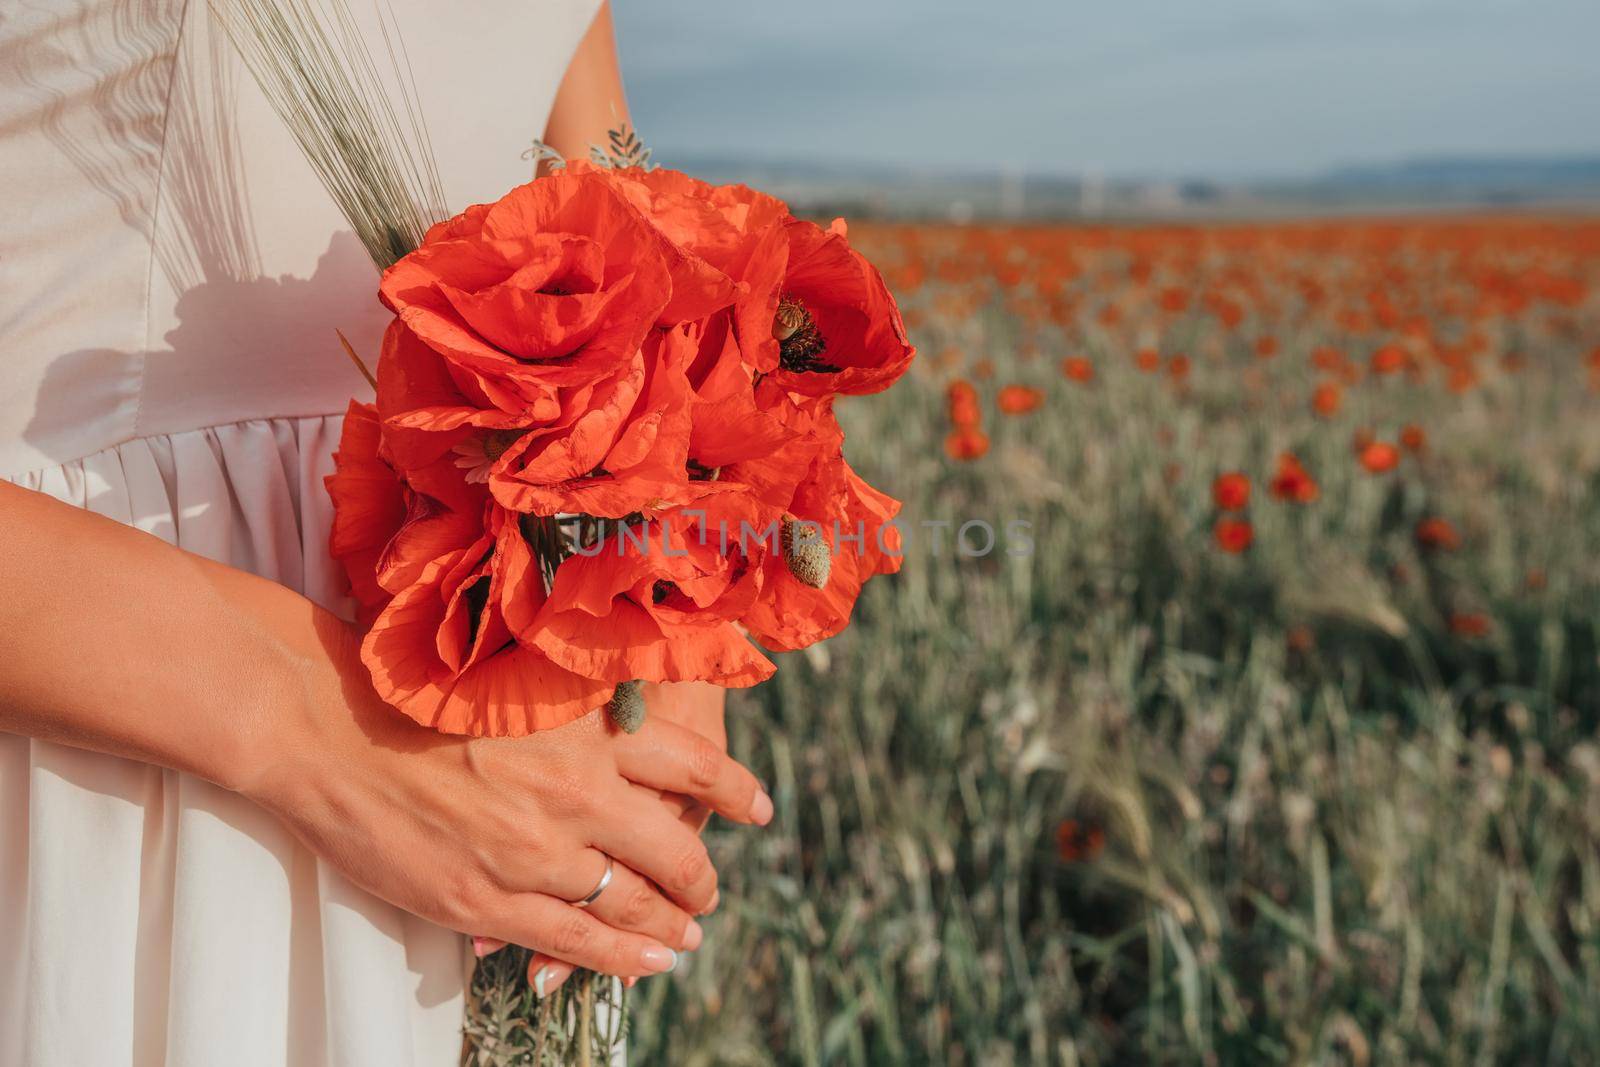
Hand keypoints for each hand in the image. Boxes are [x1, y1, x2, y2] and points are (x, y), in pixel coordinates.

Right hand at [244, 617, 771, 978]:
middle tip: (710, 890)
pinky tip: (653, 961)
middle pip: (674, 846)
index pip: (692, 761)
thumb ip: (580, 708)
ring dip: (672, 922)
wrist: (332, 726)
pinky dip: (626, 956)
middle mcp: (577, 788)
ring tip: (688, 933)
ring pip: (634, 901)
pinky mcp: (491, 898)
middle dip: (701, 876)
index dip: (735, 790)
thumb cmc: (417, 692)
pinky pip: (581, 939)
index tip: (758, 809)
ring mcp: (536, 849)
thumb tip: (628, 721)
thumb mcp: (520, 681)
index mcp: (588, 727)